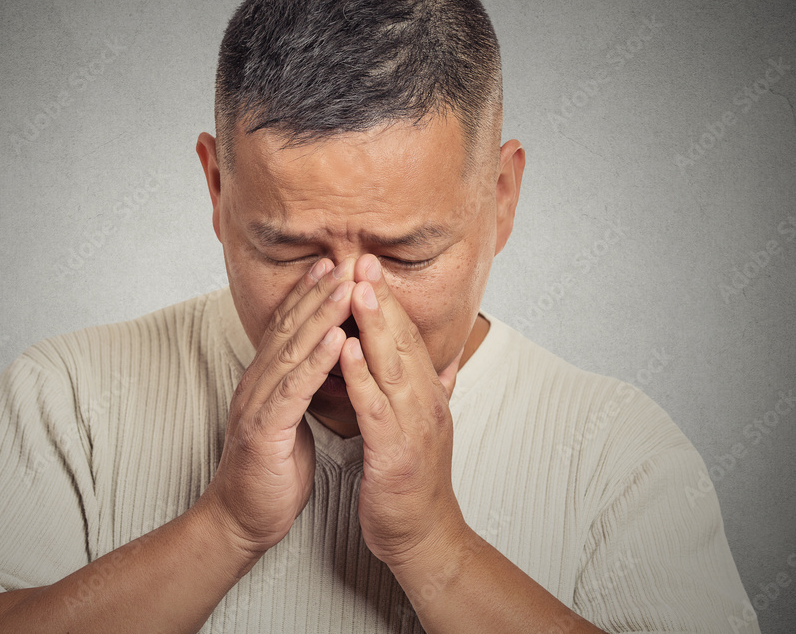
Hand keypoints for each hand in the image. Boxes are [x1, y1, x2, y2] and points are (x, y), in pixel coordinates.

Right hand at [198, 257, 355, 556]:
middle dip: (318, 292)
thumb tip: (328, 366)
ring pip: (292, 349)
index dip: (311, 295)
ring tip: (347, 285)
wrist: (243, 520)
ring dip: (321, 314)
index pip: (289, 328)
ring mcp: (257, 403)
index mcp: (265, 381)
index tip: (337, 267)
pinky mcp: (264, 428)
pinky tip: (337, 337)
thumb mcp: (292, 421)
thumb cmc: (272, 473)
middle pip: (289, 327)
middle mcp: (257, 384)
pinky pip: (294, 388)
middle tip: (345, 259)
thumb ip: (304, 389)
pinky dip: (317, 360)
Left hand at [338, 253, 466, 568]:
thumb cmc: (413, 482)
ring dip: (375, 324)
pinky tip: (348, 348)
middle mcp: (426, 403)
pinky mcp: (397, 452)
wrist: (423, 536)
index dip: (388, 300)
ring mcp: (414, 426)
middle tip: (364, 258)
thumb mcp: (425, 427)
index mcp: (428, 395)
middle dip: (382, 298)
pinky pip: (377, 407)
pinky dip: (362, 375)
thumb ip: (433, 390)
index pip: (407, 337)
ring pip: (394, 365)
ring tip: (356, 287)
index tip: (368, 265)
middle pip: (404, 340)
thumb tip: (448, 362)